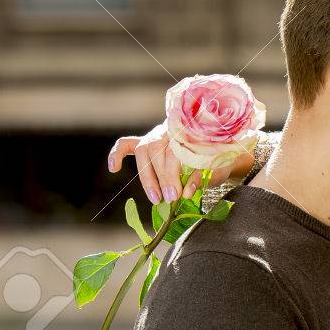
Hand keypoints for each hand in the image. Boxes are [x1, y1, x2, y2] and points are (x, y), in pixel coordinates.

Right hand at [107, 122, 245, 203]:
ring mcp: (155, 135)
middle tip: (169, 199)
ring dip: (147, 177)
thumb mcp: (214, 169)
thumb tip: (186, 193)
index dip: (173, 175)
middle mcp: (169, 130)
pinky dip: (118, 154)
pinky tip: (114, 168)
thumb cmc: (215, 160)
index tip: (177, 195)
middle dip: (161, 178)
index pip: (173, 151)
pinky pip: (126, 144)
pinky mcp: (146, 142)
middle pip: (156, 151)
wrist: (216, 150)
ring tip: (155, 198)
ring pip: (142, 151)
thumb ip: (201, 178)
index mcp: (188, 132)